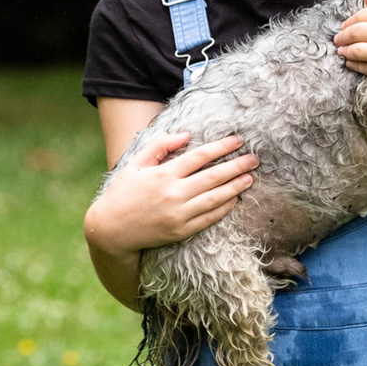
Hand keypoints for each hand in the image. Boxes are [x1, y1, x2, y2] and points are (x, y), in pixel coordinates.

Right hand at [84, 131, 257, 258]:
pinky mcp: (181, 231)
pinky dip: (224, 208)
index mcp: (164, 174)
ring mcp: (179, 214)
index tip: (238, 140)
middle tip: (255, 159)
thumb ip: (160, 145)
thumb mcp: (136, 163)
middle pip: (213, 177)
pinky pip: (209, 218)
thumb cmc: (123, 192)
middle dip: (237, 166)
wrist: (111, 230)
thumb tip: (186, 134)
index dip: (221, 147)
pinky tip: (235, 199)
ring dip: (235, 187)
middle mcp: (174, 194)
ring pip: (215, 198)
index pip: (200, 156)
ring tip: (250, 178)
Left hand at [333, 0, 366, 102]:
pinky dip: (354, 64)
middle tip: (338, 38)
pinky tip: (350, 63)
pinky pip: (365, 68)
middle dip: (343, 35)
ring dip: (345, 50)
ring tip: (340, 50)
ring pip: (357, 50)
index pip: (364, 14)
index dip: (351, 20)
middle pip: (356, 31)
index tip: (345, 24)